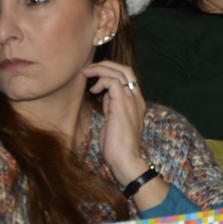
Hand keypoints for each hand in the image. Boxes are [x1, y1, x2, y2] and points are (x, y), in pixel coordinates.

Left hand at [84, 60, 148, 185]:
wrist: (125, 159)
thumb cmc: (117, 144)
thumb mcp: (113, 120)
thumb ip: (112, 105)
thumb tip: (105, 94)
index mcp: (136, 101)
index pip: (127, 76)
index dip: (110, 70)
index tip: (94, 74)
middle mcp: (136, 98)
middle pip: (125, 69)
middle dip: (105, 64)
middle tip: (88, 68)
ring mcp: (131, 100)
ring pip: (119, 72)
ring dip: (100, 69)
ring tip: (86, 73)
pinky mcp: (122, 105)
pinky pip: (113, 82)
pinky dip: (102, 81)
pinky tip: (94, 90)